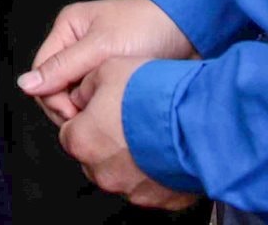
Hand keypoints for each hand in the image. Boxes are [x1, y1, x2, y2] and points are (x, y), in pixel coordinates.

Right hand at [18, 0, 195, 128]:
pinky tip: (116, 111)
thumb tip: (25, 85)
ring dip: (89, 107)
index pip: (43, 72)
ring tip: (109, 111)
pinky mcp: (112, 76)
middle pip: (57, 87)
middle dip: (71, 105)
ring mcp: (95, 61)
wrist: (192, 32)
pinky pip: (96, 98)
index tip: (76, 114)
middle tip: (95, 116)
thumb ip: (63, 67)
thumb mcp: (101, 47)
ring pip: (77, 96)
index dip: (54, 97)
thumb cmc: (149, 28)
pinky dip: (103, 107)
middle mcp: (77, 44)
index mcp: (67, 28)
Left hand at [59, 58, 200, 210]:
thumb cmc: (154, 95)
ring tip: (152, 131)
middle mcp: (103, 172)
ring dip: (132, 157)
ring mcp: (132, 189)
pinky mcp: (160, 199)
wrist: (198, 119)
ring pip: (122, 172)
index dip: (86, 117)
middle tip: (129, 117)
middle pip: (95, 156)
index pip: (70, 133)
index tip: (101, 109)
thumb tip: (81, 94)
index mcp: (81, 141)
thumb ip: (85, 85)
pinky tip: (167, 148)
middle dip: (107, 139)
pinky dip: (156, 169)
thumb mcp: (107, 68)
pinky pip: (152, 184)